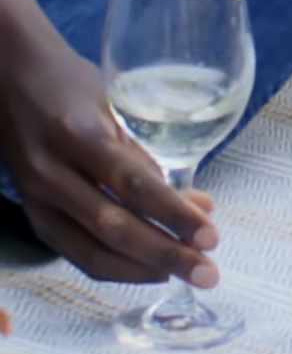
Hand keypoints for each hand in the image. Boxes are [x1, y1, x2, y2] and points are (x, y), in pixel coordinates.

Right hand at [0, 23, 219, 285]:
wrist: (9, 81)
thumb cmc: (68, 83)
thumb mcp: (113, 102)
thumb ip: (146, 154)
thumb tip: (196, 204)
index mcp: (75, 134)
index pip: (131, 183)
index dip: (173, 214)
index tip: (210, 235)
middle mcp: (51, 173)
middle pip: (113, 229)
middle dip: (165, 254)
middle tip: (208, 271)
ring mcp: (37, 201)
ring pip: (93, 254)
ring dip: (144, 270)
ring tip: (188, 272)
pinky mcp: (34, 218)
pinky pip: (78, 255)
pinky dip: (118, 267)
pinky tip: (151, 267)